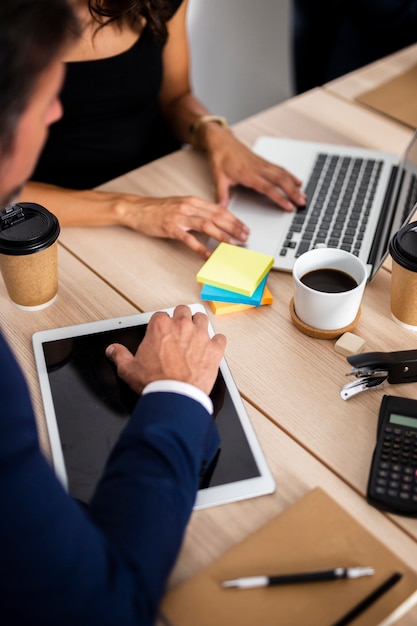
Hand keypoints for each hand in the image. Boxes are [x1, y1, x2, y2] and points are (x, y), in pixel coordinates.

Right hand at [105, 305, 226, 395]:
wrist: (176, 397)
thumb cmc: (154, 383)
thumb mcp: (128, 369)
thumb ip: (119, 356)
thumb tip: (112, 350)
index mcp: (160, 327)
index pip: (160, 315)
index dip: (159, 324)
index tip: (159, 332)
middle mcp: (181, 326)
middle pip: (183, 311)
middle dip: (180, 318)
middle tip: (178, 329)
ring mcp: (200, 336)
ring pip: (202, 319)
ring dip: (198, 324)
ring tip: (195, 333)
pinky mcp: (214, 349)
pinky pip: (220, 338)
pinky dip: (216, 342)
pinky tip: (212, 347)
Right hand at [117, 193, 249, 257]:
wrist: (136, 209)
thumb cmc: (157, 209)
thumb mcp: (181, 205)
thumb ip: (197, 211)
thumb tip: (214, 220)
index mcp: (193, 201)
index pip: (219, 209)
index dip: (234, 219)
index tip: (244, 228)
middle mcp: (189, 207)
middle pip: (217, 216)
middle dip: (233, 228)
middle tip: (244, 238)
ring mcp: (180, 217)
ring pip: (207, 225)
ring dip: (222, 236)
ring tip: (232, 245)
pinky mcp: (171, 228)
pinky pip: (189, 239)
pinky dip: (201, 248)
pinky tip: (208, 255)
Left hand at [202, 125, 306, 209]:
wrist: (221, 140)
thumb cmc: (220, 157)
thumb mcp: (218, 178)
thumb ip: (221, 194)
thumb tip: (221, 208)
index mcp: (248, 174)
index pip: (267, 188)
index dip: (279, 198)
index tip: (288, 206)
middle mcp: (258, 168)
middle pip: (280, 181)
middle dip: (293, 192)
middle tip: (302, 203)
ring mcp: (263, 164)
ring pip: (283, 174)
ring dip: (294, 185)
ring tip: (303, 195)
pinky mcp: (264, 162)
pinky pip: (281, 169)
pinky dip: (291, 176)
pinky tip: (298, 182)